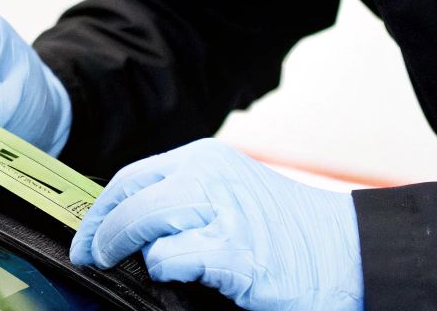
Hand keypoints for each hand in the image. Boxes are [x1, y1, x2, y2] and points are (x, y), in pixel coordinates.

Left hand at [71, 138, 362, 310]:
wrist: (349, 252)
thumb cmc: (287, 233)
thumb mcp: (231, 197)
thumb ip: (186, 201)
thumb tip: (125, 227)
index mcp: (207, 159)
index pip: (133, 176)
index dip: (101, 209)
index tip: (86, 235)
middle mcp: (212, 176)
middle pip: (130, 195)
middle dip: (100, 230)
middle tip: (92, 256)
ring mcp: (224, 211)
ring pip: (143, 219)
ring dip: (121, 246)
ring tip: (120, 266)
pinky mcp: (235, 252)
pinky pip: (172, 257)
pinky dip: (161, 269)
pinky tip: (171, 276)